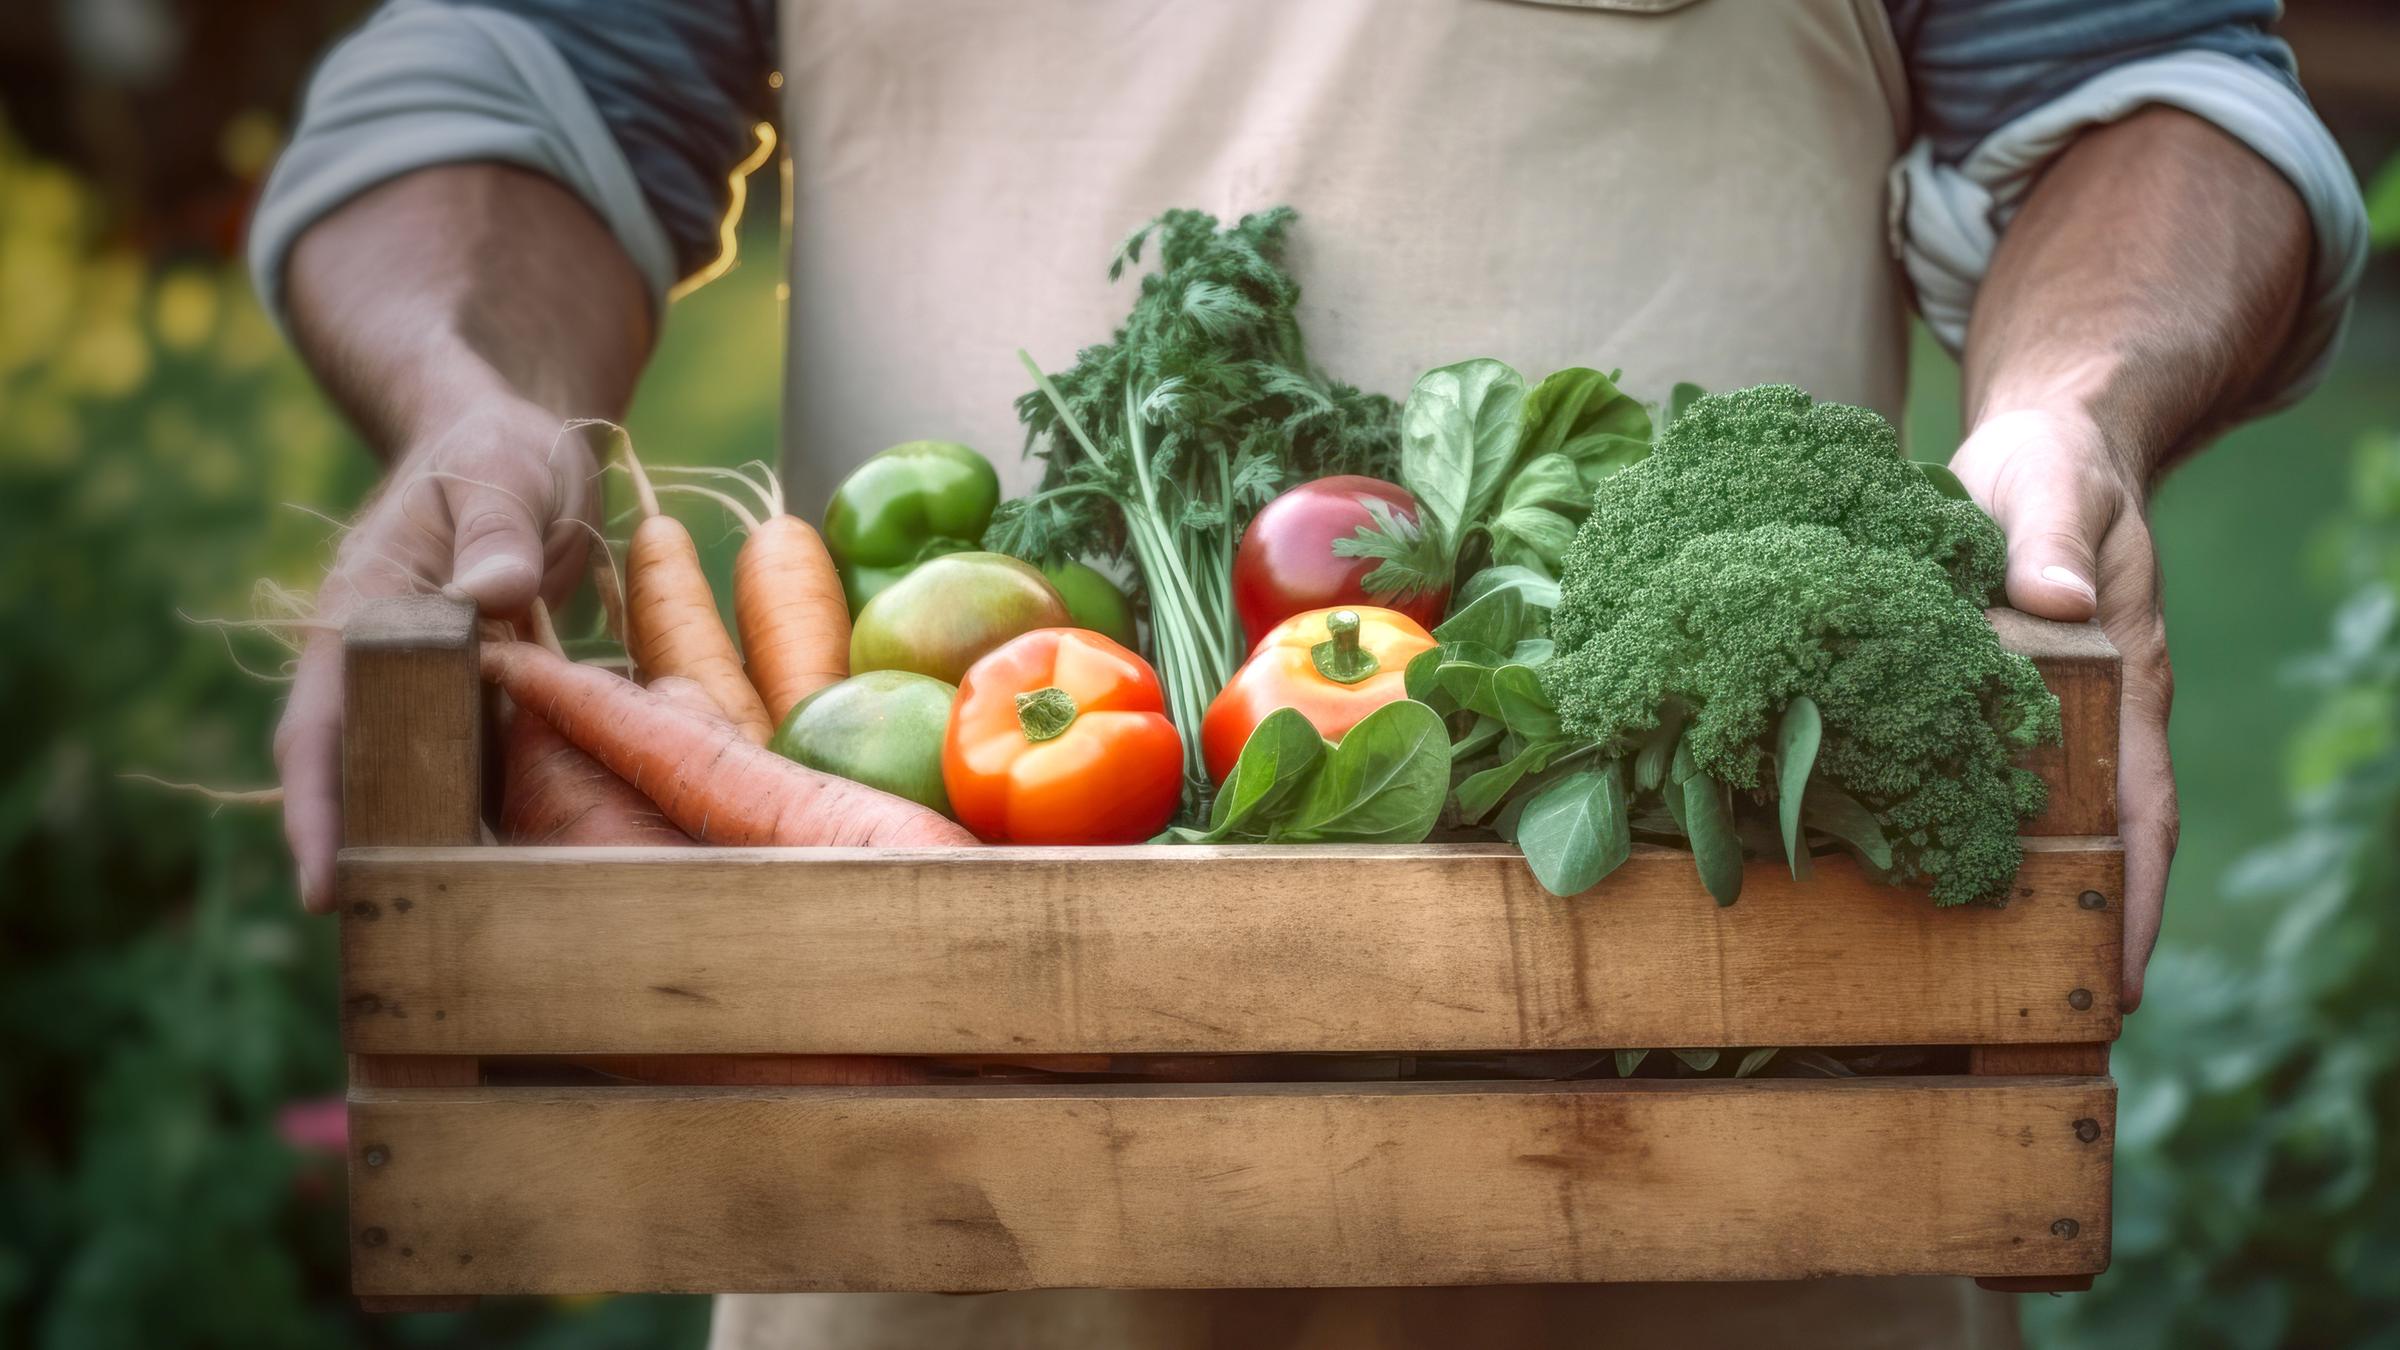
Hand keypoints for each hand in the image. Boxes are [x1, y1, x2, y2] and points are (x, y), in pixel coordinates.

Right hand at [276, 396, 598, 911]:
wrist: (518, 447)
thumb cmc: (499, 452)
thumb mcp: (505, 473)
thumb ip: (497, 529)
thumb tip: (491, 593)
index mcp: (365, 612)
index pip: (324, 722)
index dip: (316, 808)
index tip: (322, 887)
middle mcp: (384, 667)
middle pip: (363, 780)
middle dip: (370, 863)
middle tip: (391, 956)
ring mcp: (434, 692)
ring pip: (424, 791)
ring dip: (438, 858)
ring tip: (461, 950)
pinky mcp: (483, 705)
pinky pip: (485, 775)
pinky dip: (499, 824)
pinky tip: (533, 889)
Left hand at [1950, 408, 2175, 1010]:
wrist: (2040, 446)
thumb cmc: (2053, 468)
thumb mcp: (2053, 485)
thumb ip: (2050, 536)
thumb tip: (2056, 599)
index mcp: (2121, 681)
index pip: (2142, 812)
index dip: (2134, 901)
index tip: (2120, 985)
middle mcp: (2086, 715)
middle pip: (2091, 844)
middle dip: (2074, 934)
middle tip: (2036, 1026)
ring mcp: (2037, 714)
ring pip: (2031, 824)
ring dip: (2013, 898)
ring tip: (1966, 991)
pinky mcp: (1979, 698)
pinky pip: (1977, 782)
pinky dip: (1955, 835)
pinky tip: (1901, 880)